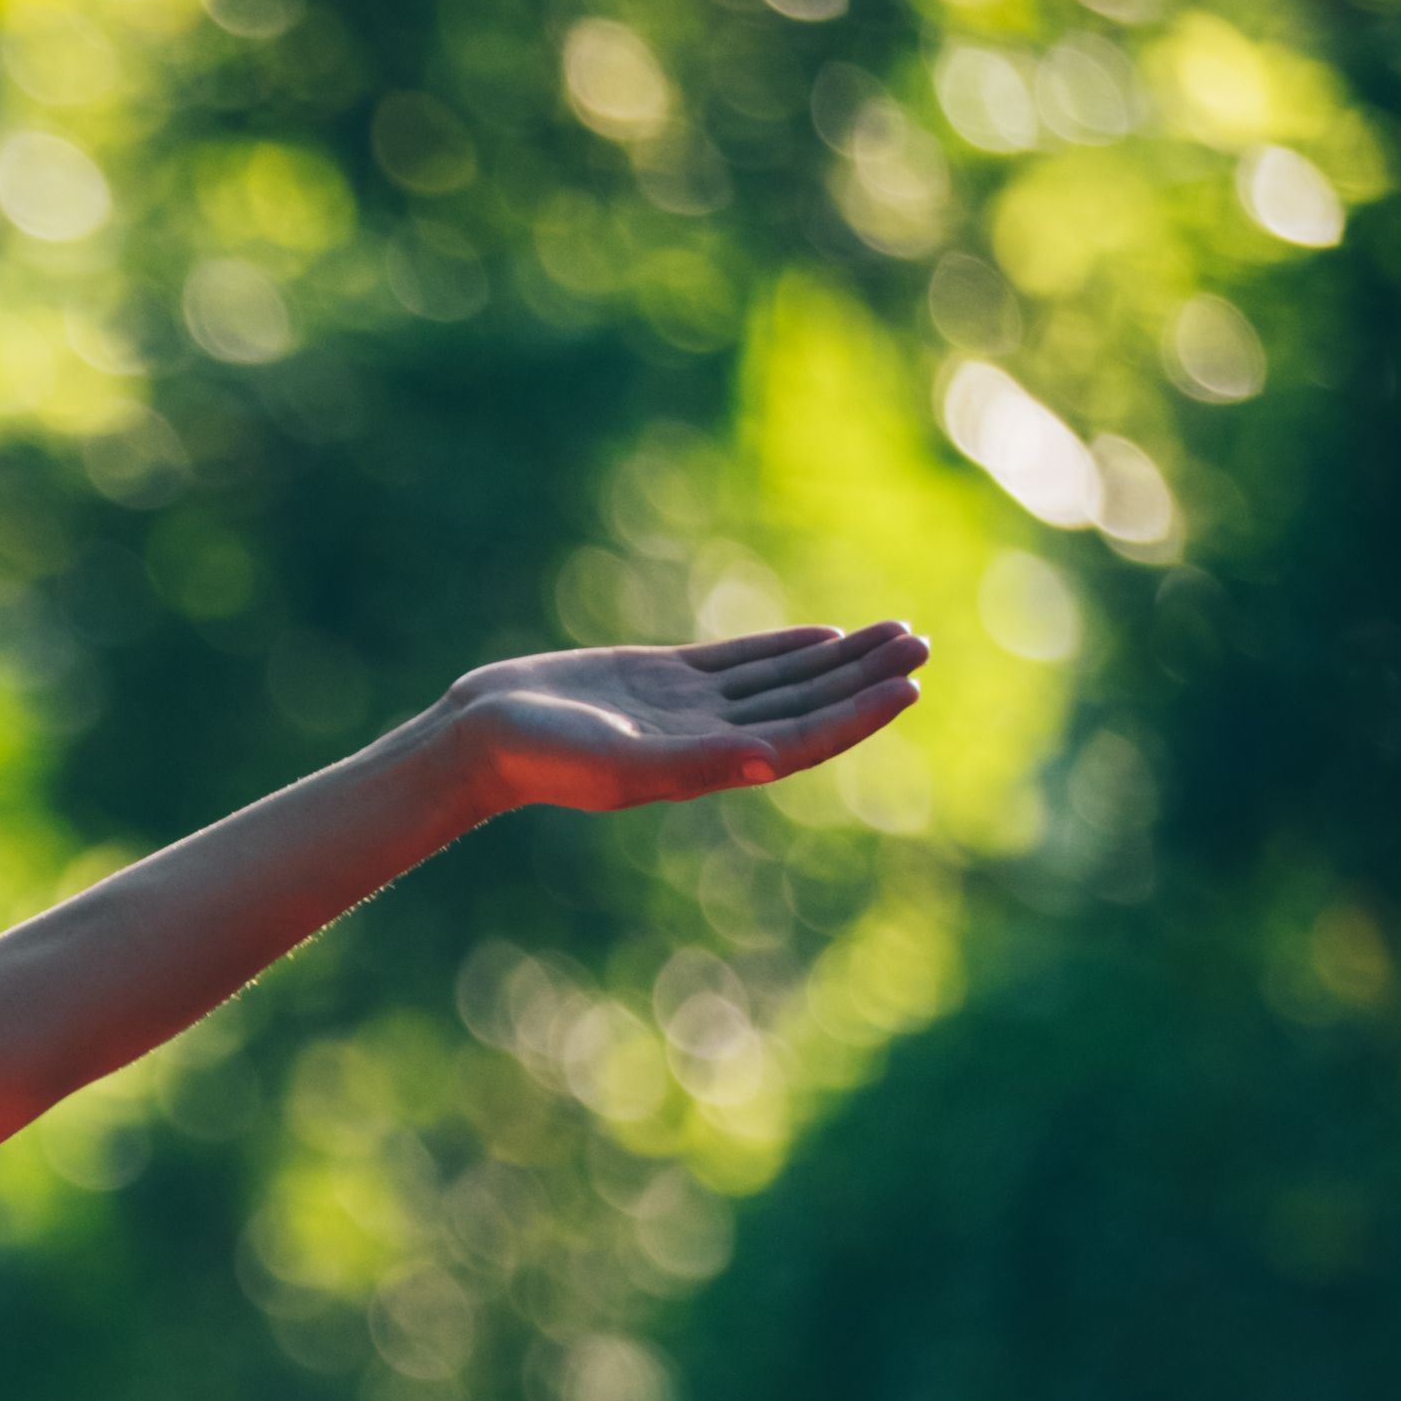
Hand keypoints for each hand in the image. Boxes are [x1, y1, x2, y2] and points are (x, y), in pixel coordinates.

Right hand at [431, 623, 930, 815]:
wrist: (480, 737)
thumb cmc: (544, 759)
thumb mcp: (622, 764)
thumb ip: (698, 763)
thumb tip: (770, 760)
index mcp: (708, 765)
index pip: (802, 739)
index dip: (857, 716)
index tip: (908, 686)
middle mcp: (708, 739)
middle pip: (804, 706)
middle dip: (863, 678)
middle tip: (919, 643)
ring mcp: (687, 709)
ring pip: (781, 681)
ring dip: (838, 661)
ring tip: (893, 634)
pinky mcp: (660, 680)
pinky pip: (740, 663)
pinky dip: (785, 651)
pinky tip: (822, 640)